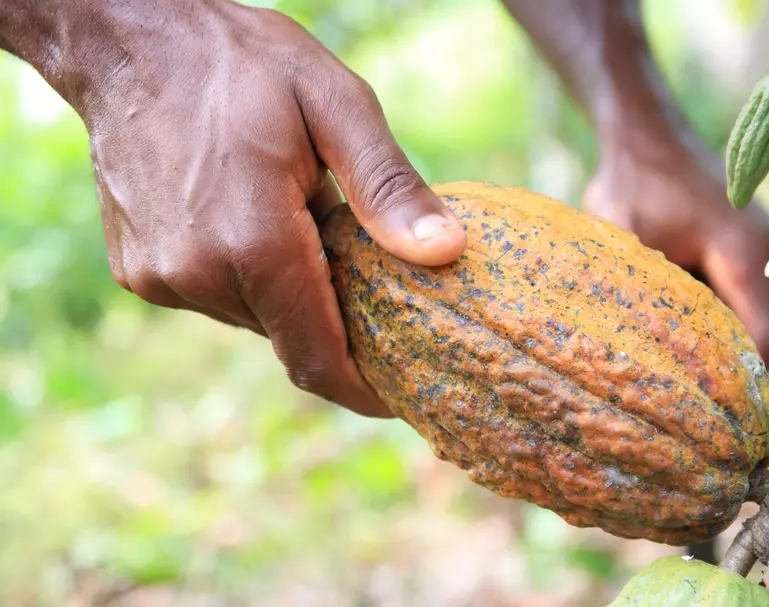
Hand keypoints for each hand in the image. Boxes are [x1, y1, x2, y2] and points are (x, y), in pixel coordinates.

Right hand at [65, 1, 466, 416]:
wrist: (130, 41)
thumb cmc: (241, 64)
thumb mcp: (336, 104)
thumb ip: (388, 187)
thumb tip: (446, 252)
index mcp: (256, 243)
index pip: (318, 358)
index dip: (361, 390)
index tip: (395, 399)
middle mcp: (202, 274)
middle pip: (290, 336)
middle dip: (331, 317)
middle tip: (356, 268)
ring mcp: (164, 278)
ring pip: (254, 317)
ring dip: (287, 290)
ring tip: (297, 223)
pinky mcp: (141, 272)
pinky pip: (215, 296)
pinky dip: (246, 276)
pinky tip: (248, 218)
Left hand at [583, 136, 768, 368]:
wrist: (645, 135)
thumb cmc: (631, 183)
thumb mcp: (625, 244)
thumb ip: (642, 301)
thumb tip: (637, 362)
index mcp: (743, 255)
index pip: (764, 343)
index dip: (737, 381)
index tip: (700, 401)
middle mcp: (768, 252)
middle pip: (761, 334)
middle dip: (723, 360)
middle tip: (677, 381)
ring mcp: (765, 247)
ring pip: (751, 316)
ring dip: (716, 332)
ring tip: (669, 340)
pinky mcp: (752, 245)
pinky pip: (743, 294)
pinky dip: (715, 309)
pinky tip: (674, 307)